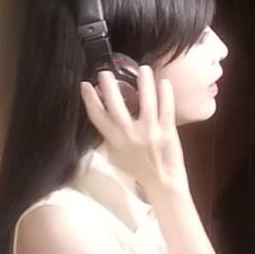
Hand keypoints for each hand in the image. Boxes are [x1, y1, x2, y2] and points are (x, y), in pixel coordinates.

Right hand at [80, 66, 187, 198]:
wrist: (163, 185)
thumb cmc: (139, 172)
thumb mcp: (116, 157)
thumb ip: (108, 138)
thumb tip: (101, 120)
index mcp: (114, 141)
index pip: (97, 116)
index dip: (90, 99)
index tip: (86, 84)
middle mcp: (130, 135)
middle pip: (116, 105)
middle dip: (109, 85)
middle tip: (106, 71)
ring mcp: (150, 132)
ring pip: (146, 101)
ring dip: (143, 83)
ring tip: (142, 68)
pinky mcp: (168, 131)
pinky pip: (166, 108)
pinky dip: (165, 93)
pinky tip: (164, 82)